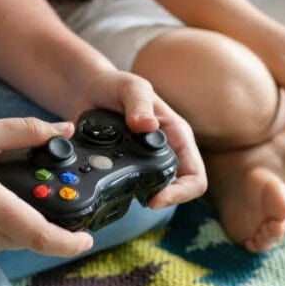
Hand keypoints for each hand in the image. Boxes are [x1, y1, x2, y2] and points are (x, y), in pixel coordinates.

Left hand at [73, 68, 206, 207]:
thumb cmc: (115, 84)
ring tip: (125, 193)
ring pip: (159, 191)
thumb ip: (139, 104)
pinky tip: (112, 188)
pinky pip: (136, 187)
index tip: (156, 199)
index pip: (195, 175)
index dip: (182, 192)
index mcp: (177, 135)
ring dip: (146, 197)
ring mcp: (149, 161)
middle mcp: (168, 151)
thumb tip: (147, 126)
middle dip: (165, 198)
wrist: (89, 90)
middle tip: (142, 201)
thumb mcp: (130, 87)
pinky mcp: (131, 167)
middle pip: (180, 188)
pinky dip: (127, 192)